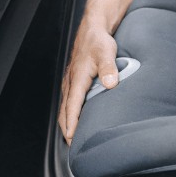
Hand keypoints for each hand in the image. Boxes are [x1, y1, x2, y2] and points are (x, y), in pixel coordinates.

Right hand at [59, 19, 119, 144]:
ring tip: (73, 138)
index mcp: (77, 78)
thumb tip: (110, 84)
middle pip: (65, 111)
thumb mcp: (106, 52)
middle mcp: (71, 82)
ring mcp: (71, 82)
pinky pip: (69, 102)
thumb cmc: (98, 41)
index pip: (72, 106)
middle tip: (73, 147)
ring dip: (68, 123)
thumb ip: (109, 68)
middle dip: (67, 129)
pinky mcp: (75, 81)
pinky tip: (77, 119)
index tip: (71, 137)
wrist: (93, 29)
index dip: (71, 123)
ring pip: (65, 107)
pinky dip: (70, 114)